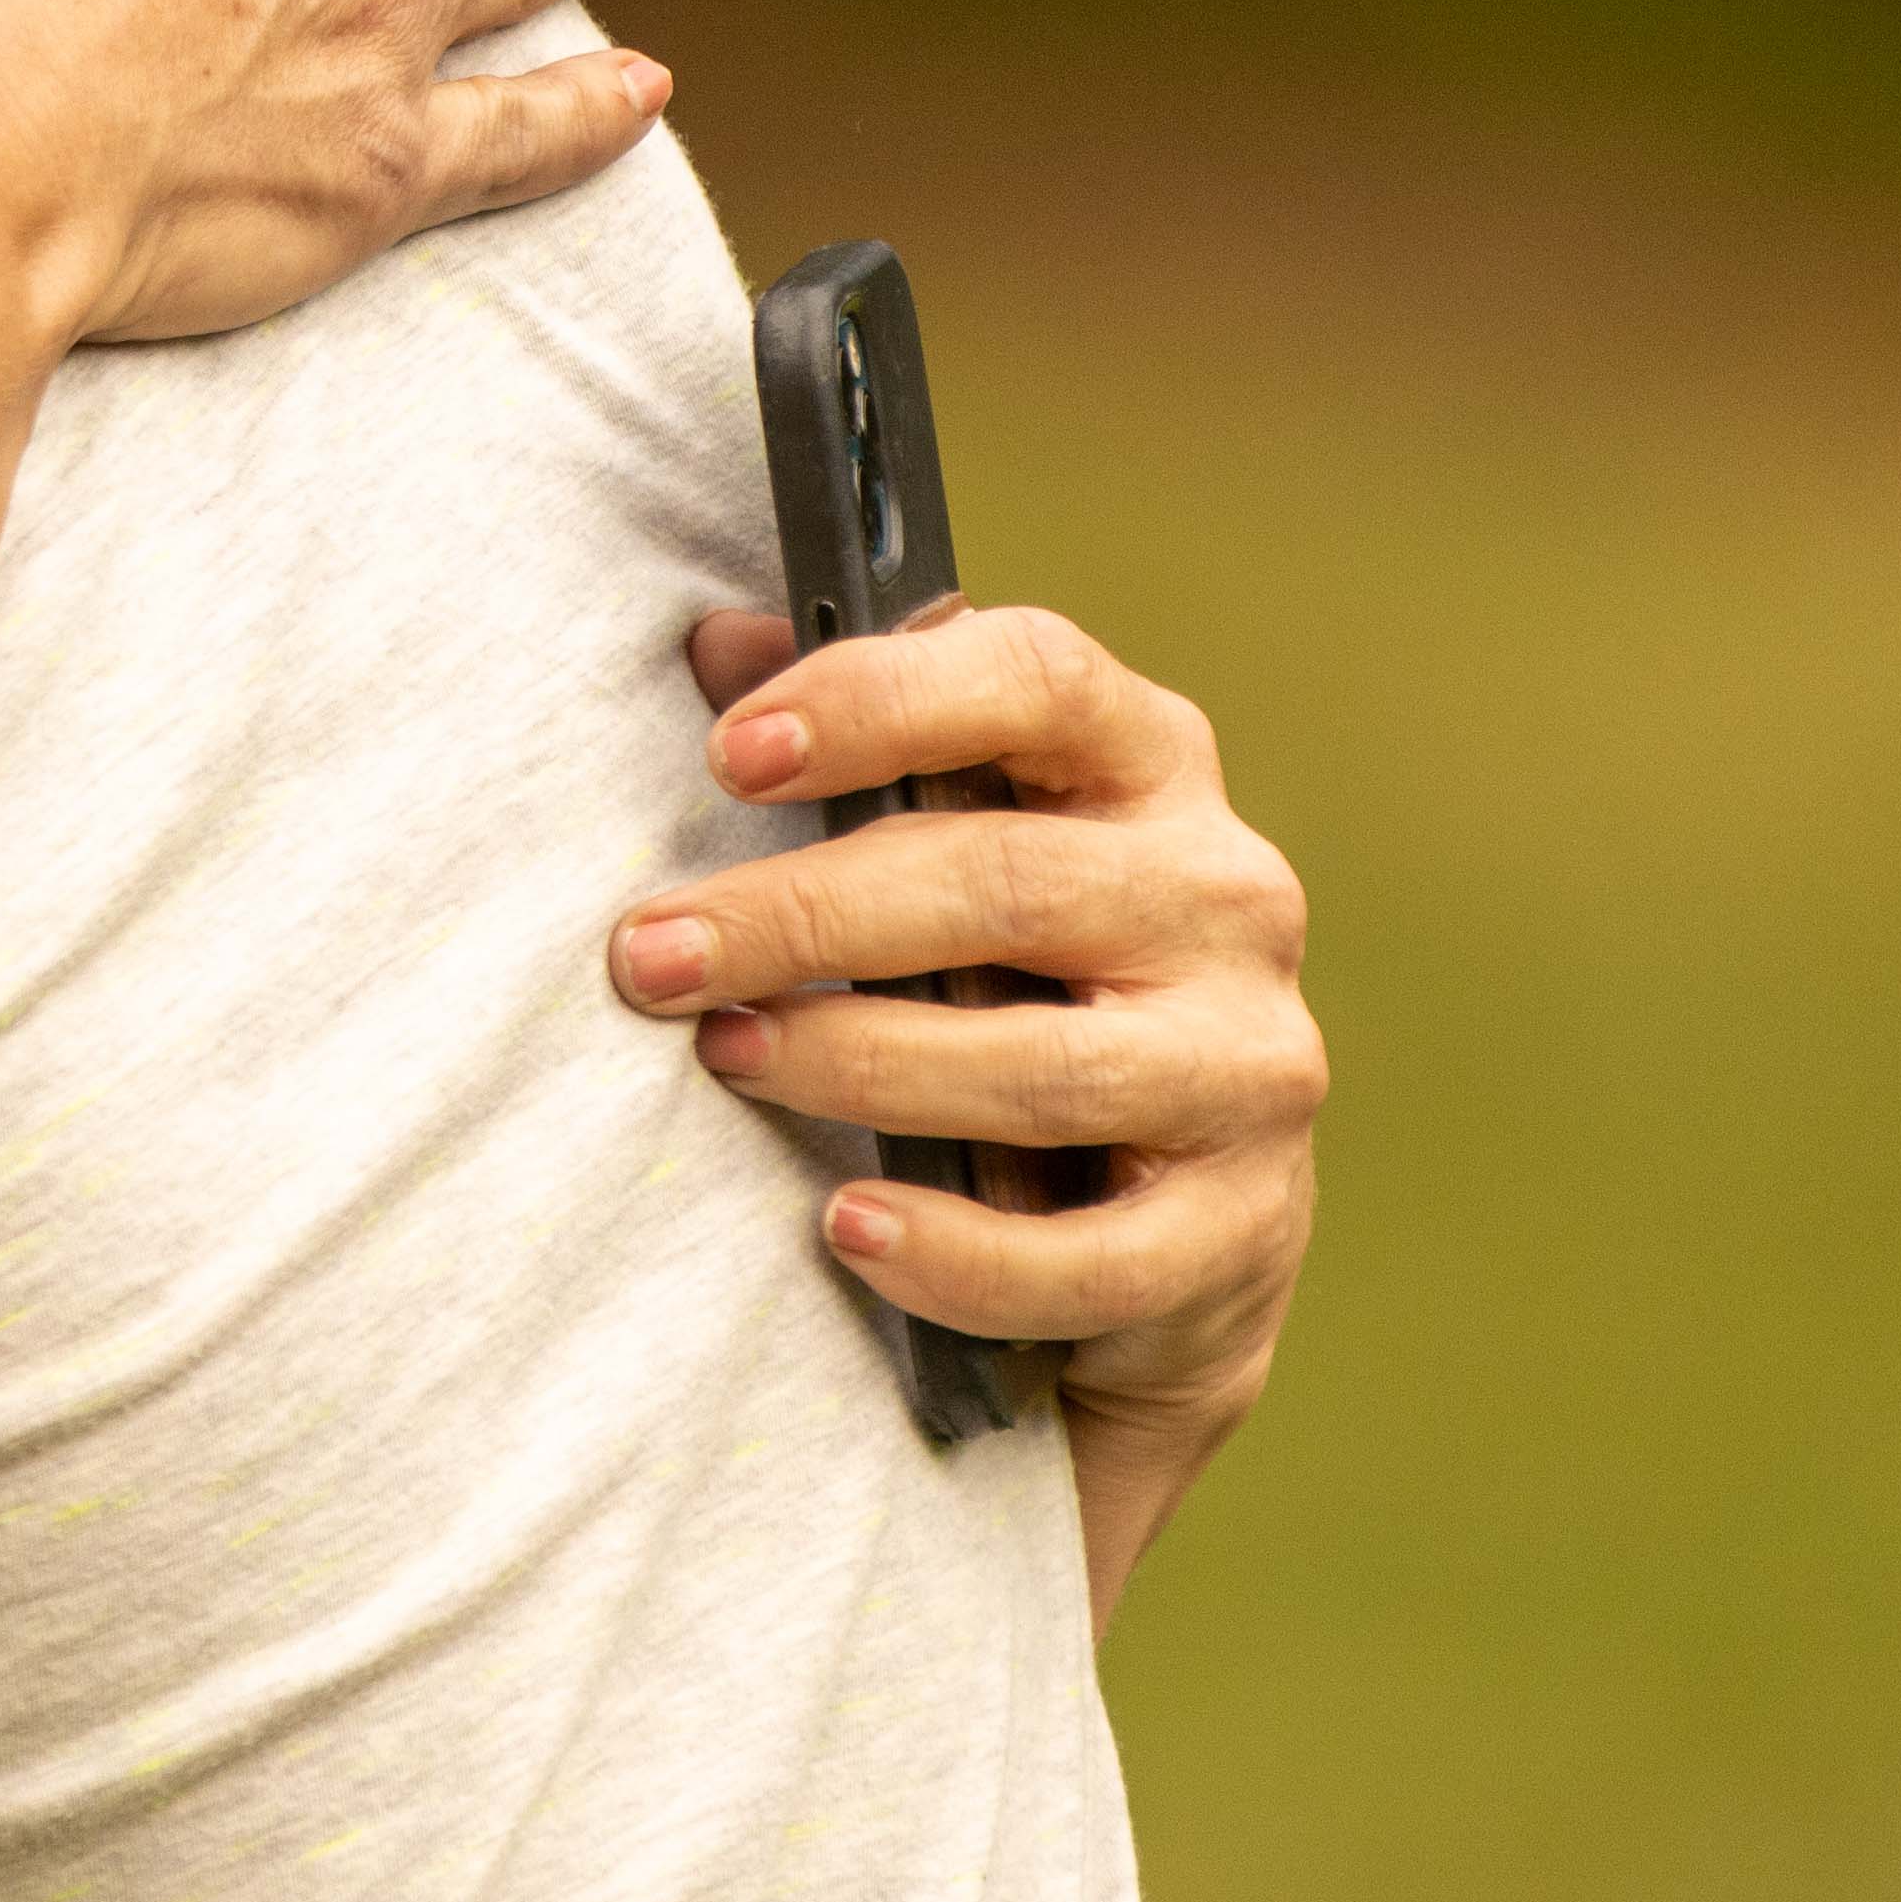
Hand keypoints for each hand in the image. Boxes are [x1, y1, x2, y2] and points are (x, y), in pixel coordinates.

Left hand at [606, 600, 1326, 1584]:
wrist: (1168, 1212)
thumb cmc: (1022, 976)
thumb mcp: (955, 838)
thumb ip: (857, 738)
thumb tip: (715, 644)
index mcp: (1153, 765)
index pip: (1037, 679)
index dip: (879, 700)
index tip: (729, 753)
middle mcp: (1226, 897)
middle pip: (1008, 882)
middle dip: (803, 914)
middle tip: (651, 952)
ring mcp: (1250, 1065)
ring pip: (1042, 1068)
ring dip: (858, 1065)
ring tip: (724, 1057)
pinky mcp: (1242, 1224)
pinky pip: (1092, 1257)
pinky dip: (957, 1252)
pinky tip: (845, 1224)